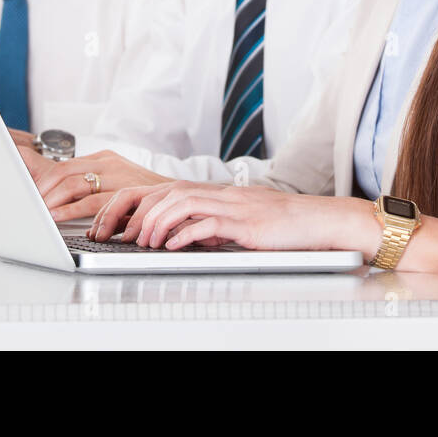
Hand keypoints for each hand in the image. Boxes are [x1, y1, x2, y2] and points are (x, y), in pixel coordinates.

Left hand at [32, 150, 172, 221]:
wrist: (181, 197)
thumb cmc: (145, 196)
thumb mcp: (117, 182)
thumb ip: (92, 185)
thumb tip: (59, 194)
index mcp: (105, 158)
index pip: (64, 165)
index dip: (43, 181)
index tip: (29, 196)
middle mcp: (109, 163)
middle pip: (64, 172)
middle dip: (43, 192)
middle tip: (31, 209)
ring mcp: (118, 176)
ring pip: (74, 185)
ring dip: (53, 203)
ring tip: (41, 216)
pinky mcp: (126, 193)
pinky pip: (91, 202)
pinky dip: (71, 212)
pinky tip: (59, 219)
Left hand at [93, 183, 378, 254]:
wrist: (318, 221)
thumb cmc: (283, 224)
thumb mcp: (239, 223)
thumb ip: (213, 225)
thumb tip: (189, 236)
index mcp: (215, 193)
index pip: (164, 189)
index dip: (137, 205)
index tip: (118, 226)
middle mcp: (219, 194)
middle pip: (165, 191)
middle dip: (137, 213)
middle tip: (122, 236)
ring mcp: (232, 206)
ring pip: (181, 202)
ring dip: (156, 222)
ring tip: (144, 242)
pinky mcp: (245, 223)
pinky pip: (208, 223)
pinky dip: (186, 234)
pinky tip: (174, 246)